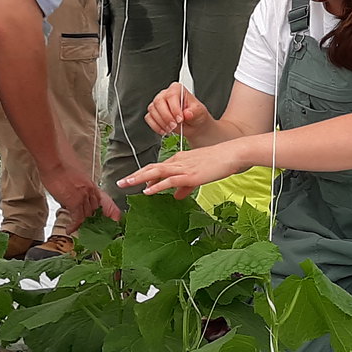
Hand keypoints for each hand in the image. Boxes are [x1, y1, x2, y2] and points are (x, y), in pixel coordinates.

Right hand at [44, 161, 122, 230]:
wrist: (55, 159)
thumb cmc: (60, 163)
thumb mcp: (73, 176)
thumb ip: (75, 187)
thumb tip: (69, 193)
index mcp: (92, 184)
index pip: (106, 200)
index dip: (112, 211)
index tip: (116, 218)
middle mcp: (90, 191)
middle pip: (95, 210)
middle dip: (91, 219)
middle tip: (86, 226)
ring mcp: (84, 196)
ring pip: (87, 215)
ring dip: (82, 222)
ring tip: (75, 227)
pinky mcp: (75, 201)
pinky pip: (77, 218)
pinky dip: (74, 225)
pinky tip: (70, 228)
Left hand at [119, 144, 247, 197]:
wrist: (231, 154)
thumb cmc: (218, 163)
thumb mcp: (199, 176)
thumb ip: (185, 187)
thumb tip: (175, 196)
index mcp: (179, 159)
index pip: (157, 167)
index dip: (144, 175)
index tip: (134, 181)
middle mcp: (178, 162)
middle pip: (151, 168)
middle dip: (135, 175)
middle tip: (121, 182)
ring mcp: (183, 168)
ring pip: (156, 172)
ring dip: (139, 178)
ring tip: (126, 184)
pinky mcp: (189, 175)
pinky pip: (169, 180)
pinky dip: (157, 185)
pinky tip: (147, 190)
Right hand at [145, 82, 212, 135]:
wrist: (193, 125)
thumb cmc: (196, 115)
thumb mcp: (200, 112)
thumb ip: (194, 112)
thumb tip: (187, 113)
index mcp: (177, 90)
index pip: (171, 95)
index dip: (174, 108)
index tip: (180, 119)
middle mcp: (166, 94)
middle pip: (158, 102)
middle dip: (166, 117)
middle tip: (174, 125)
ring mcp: (158, 103)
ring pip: (152, 111)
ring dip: (162, 123)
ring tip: (171, 128)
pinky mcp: (153, 113)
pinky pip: (149, 118)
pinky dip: (156, 126)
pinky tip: (164, 130)